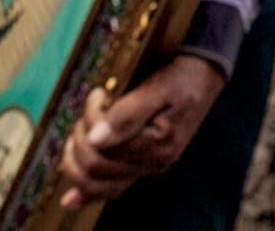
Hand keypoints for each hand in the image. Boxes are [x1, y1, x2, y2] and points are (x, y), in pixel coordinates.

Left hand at [56, 54, 224, 206]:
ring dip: (77, 161)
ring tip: (79, 133)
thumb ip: (127, 114)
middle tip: (89, 108)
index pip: (103, 147)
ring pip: (98, 182)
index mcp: (158, 145)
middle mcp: (153, 162)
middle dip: (80, 138)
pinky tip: (70, 199)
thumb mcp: (159, 86)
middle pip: (96, 167)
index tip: (98, 93)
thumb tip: (95, 139)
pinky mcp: (142, 165)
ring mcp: (147, 167)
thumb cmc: (182, 76)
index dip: (90, 120)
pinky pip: (112, 188)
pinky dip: (88, 193)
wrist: (203, 75)